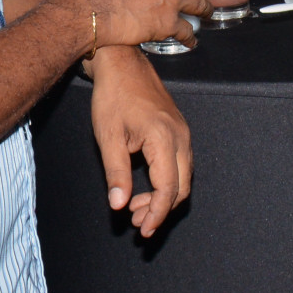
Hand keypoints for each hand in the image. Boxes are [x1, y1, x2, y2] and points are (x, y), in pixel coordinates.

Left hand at [87, 46, 192, 235]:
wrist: (122, 63)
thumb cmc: (113, 96)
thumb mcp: (108, 137)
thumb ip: (116, 173)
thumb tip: (119, 205)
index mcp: (164, 138)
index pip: (168, 188)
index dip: (156, 213)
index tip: (143, 229)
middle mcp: (180, 136)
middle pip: (182, 187)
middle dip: (161, 209)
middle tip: (137, 222)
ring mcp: (182, 132)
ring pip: (183, 176)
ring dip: (163, 196)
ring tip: (136, 207)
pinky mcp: (178, 129)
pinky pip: (180, 163)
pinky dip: (166, 181)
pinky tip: (145, 186)